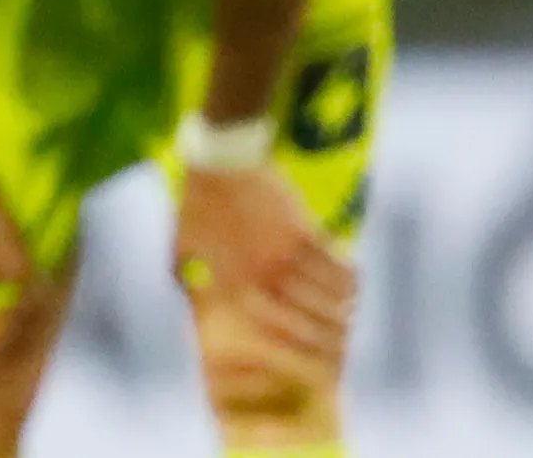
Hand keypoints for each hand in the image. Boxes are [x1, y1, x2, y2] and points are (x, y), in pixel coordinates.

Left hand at [174, 161, 357, 384]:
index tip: (310, 371)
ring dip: (343, 316)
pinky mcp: (308, 233)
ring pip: (334, 302)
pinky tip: (351, 290)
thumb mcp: (182, 256)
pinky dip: (351, 284)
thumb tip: (198, 323)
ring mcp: (289, 255)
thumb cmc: (197, 211)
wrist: (222, 160)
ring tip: (345, 324)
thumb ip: (193, 292)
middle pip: (313, 327)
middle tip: (338, 353)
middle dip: (330, 346)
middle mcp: (265, 276)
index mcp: (234, 287)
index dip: (299, 360)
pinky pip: (342, 269)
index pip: (277, 339)